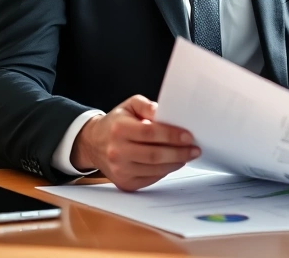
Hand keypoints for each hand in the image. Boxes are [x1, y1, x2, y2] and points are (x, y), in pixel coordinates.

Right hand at [71, 95, 199, 190]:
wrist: (93, 144)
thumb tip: (164, 112)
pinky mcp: (124, 183)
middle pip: (155, 155)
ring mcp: (120, 170)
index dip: (172, 135)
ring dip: (176, 163)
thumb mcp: (129, 106)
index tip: (188, 136)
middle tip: (195, 149)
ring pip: (155, 169)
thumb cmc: (116, 123)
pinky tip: (173, 163)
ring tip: (187, 156)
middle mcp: (117, 151)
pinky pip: (151, 178)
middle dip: (179, 153)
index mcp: (119, 129)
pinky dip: (165, 171)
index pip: (150, 133)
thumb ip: (147, 106)